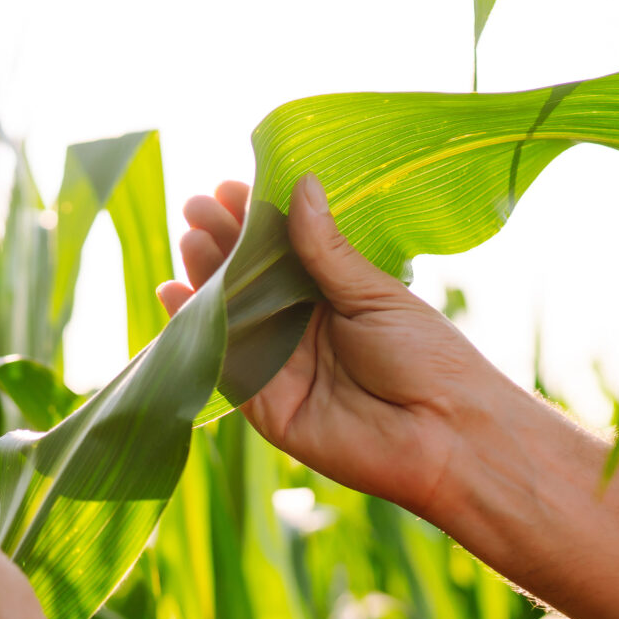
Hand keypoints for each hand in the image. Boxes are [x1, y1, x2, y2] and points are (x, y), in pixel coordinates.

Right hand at [158, 175, 504, 518]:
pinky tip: (173, 293)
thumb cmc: (426, 358)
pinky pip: (222, 363)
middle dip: (221, 243)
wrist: (445, 434)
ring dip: (204, 278)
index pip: (281, 250)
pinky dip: (194, 330)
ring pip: (230, 316)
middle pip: (249, 279)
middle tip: (198, 207)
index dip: (254, 219)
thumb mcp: (373, 294)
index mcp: (331, 295)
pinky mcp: (263, 403)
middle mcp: (300, 327)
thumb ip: (326, 249)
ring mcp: (279, 364)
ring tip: (190, 238)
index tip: (228, 187)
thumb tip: (301, 184)